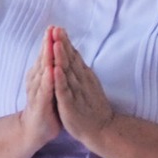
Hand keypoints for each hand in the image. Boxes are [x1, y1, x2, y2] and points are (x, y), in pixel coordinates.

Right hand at [20, 38, 61, 150]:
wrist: (35, 129)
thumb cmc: (46, 105)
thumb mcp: (50, 84)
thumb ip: (52, 69)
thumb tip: (57, 52)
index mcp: (40, 75)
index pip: (46, 55)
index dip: (50, 41)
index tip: (56, 26)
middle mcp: (36, 81)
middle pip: (43, 59)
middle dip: (47, 43)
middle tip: (52, 28)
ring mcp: (37, 92)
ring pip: (42, 71)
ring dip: (46, 58)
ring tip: (51, 43)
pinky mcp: (40, 104)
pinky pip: (45, 90)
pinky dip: (48, 80)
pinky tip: (51, 71)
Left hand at [50, 29, 115, 147]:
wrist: (102, 129)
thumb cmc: (93, 107)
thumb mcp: (88, 84)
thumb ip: (81, 69)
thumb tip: (75, 53)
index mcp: (83, 76)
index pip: (73, 56)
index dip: (65, 42)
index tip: (58, 28)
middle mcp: (81, 81)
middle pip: (70, 60)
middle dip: (62, 44)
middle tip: (56, 28)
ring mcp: (76, 92)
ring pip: (67, 72)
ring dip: (61, 57)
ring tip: (55, 43)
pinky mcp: (70, 105)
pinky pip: (64, 91)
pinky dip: (60, 80)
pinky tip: (55, 70)